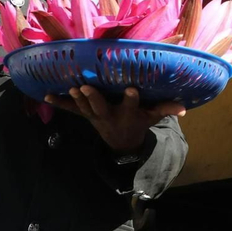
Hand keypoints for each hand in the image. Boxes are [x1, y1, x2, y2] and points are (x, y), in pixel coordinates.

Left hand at [45, 85, 184, 152]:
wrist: (121, 143)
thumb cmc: (139, 123)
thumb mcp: (153, 118)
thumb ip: (166, 109)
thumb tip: (185, 108)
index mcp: (128, 114)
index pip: (132, 106)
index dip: (132, 98)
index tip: (132, 89)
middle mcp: (110, 116)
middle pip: (101, 107)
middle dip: (93, 98)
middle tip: (85, 87)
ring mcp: (95, 116)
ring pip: (85, 108)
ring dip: (77, 99)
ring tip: (71, 88)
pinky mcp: (86, 115)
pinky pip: (71, 110)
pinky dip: (59, 103)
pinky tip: (46, 96)